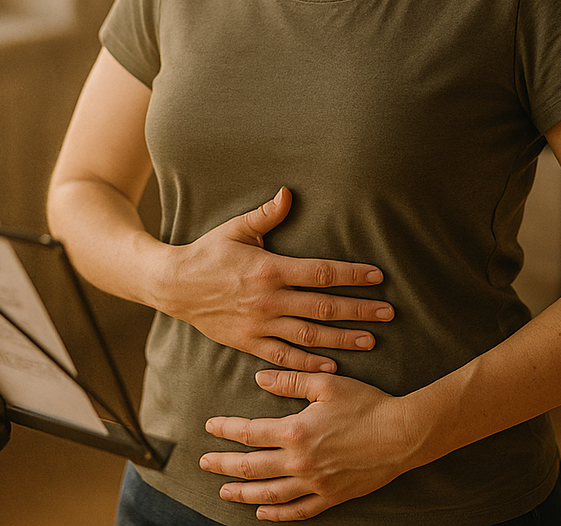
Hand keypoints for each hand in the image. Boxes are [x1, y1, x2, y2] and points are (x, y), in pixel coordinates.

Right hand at [161, 187, 393, 372]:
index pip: (320, 273)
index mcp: (270, 269)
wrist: (173, 285)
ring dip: (342, 340)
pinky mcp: (249, 343)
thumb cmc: (207, 252)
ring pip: (309, 336)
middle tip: (388, 313)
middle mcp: (268, 300)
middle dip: (358, 311)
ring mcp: (259, 324)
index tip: (377, 277)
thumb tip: (288, 193)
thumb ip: (266, 215)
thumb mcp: (236, 228)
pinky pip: (284, 357)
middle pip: (322, 308)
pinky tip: (332, 366)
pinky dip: (309, 363)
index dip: (351, 276)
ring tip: (371, 341)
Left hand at [201, 369, 418, 520]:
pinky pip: (299, 511)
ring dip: (244, 494)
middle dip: (224, 465)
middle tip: (204, 463)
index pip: (250, 432)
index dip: (226, 429)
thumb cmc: (365, 404)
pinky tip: (263, 513)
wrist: (401, 434)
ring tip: (224, 492)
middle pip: (252, 467)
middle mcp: (301, 462)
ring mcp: (315, 483)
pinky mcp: (332, 496)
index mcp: (296, 431)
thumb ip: (290, 379)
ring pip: (270, 494)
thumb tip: (259, 379)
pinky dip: (277, 515)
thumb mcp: (326, 383)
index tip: (210, 427)